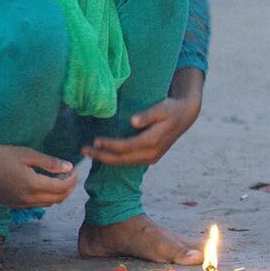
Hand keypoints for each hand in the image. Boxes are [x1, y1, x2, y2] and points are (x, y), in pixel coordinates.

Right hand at [0, 145, 77, 207]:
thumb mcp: (27, 154)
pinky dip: (46, 198)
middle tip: (70, 175)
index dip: (72, 180)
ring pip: (48, 204)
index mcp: (33, 185)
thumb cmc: (1, 156)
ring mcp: (19, 204)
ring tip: (58, 179)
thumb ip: (50, 162)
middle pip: (58, 199)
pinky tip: (43, 185)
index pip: (62, 188)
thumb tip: (69, 167)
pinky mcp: (12, 204)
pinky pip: (36, 204)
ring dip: (58, 194)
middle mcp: (28, 198)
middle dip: (68, 188)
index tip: (75, 170)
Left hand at [83, 94, 200, 165]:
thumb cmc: (171, 108)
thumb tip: (133, 121)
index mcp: (153, 141)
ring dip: (106, 159)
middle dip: (101, 155)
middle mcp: (152, 153)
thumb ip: (148, 115)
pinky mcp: (150, 158)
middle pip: (122, 159)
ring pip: (124, 162)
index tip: (95, 140)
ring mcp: (151, 157)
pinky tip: (103, 154)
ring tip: (89, 153)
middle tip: (84, 150)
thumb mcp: (162, 107)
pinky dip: (114, 159)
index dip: (109, 145)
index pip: (126, 147)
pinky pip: (128, 161)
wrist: (185, 116)